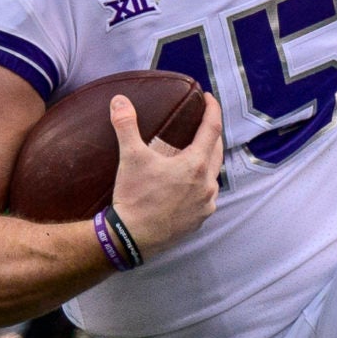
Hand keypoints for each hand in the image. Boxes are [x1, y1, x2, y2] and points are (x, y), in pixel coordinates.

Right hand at [108, 90, 221, 257]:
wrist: (132, 239)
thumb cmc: (135, 197)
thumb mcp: (130, 157)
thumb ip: (126, 125)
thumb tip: (119, 100)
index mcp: (196, 164)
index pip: (212, 128)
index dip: (213, 110)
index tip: (209, 98)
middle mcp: (208, 184)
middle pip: (217, 151)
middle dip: (211, 135)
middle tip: (201, 124)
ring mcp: (206, 204)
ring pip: (213, 176)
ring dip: (207, 162)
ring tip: (195, 155)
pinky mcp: (199, 220)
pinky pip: (206, 197)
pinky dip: (201, 186)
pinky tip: (189, 186)